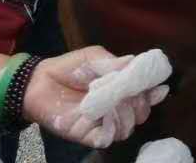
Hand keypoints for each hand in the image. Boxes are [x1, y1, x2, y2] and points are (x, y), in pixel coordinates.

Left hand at [25, 47, 165, 149]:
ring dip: (124, 116)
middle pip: (141, 114)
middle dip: (139, 104)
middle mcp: (115, 107)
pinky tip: (105, 118)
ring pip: (127, 128)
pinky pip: (106, 139)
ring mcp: (101, 122)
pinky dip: (110, 130)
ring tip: (111, 104)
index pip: (146, 95)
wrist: (37, 82)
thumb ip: (116, 63)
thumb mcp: (94, 57)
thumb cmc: (67, 67)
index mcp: (121, 88)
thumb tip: (138, 63)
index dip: (154, 93)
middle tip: (127, 94)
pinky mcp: (86, 134)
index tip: (158, 88)